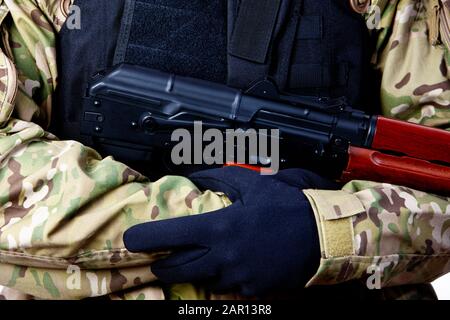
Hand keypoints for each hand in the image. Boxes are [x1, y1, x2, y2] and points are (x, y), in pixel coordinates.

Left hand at [123, 167, 336, 295]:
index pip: (171, 236)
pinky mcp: (252, 290)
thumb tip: (197, 176)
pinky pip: (227, 286)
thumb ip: (220, 179)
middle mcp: (223, 257)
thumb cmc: (288, 206)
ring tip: (196, 258)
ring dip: (194, 270)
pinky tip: (230, 264)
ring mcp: (237, 277)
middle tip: (158, 258)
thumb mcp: (253, 185)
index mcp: (220, 228)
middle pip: (178, 268)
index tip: (130, 240)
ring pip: (202, 279)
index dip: (146, 239)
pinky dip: (222, 277)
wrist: (322, 236)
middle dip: (162, 264)